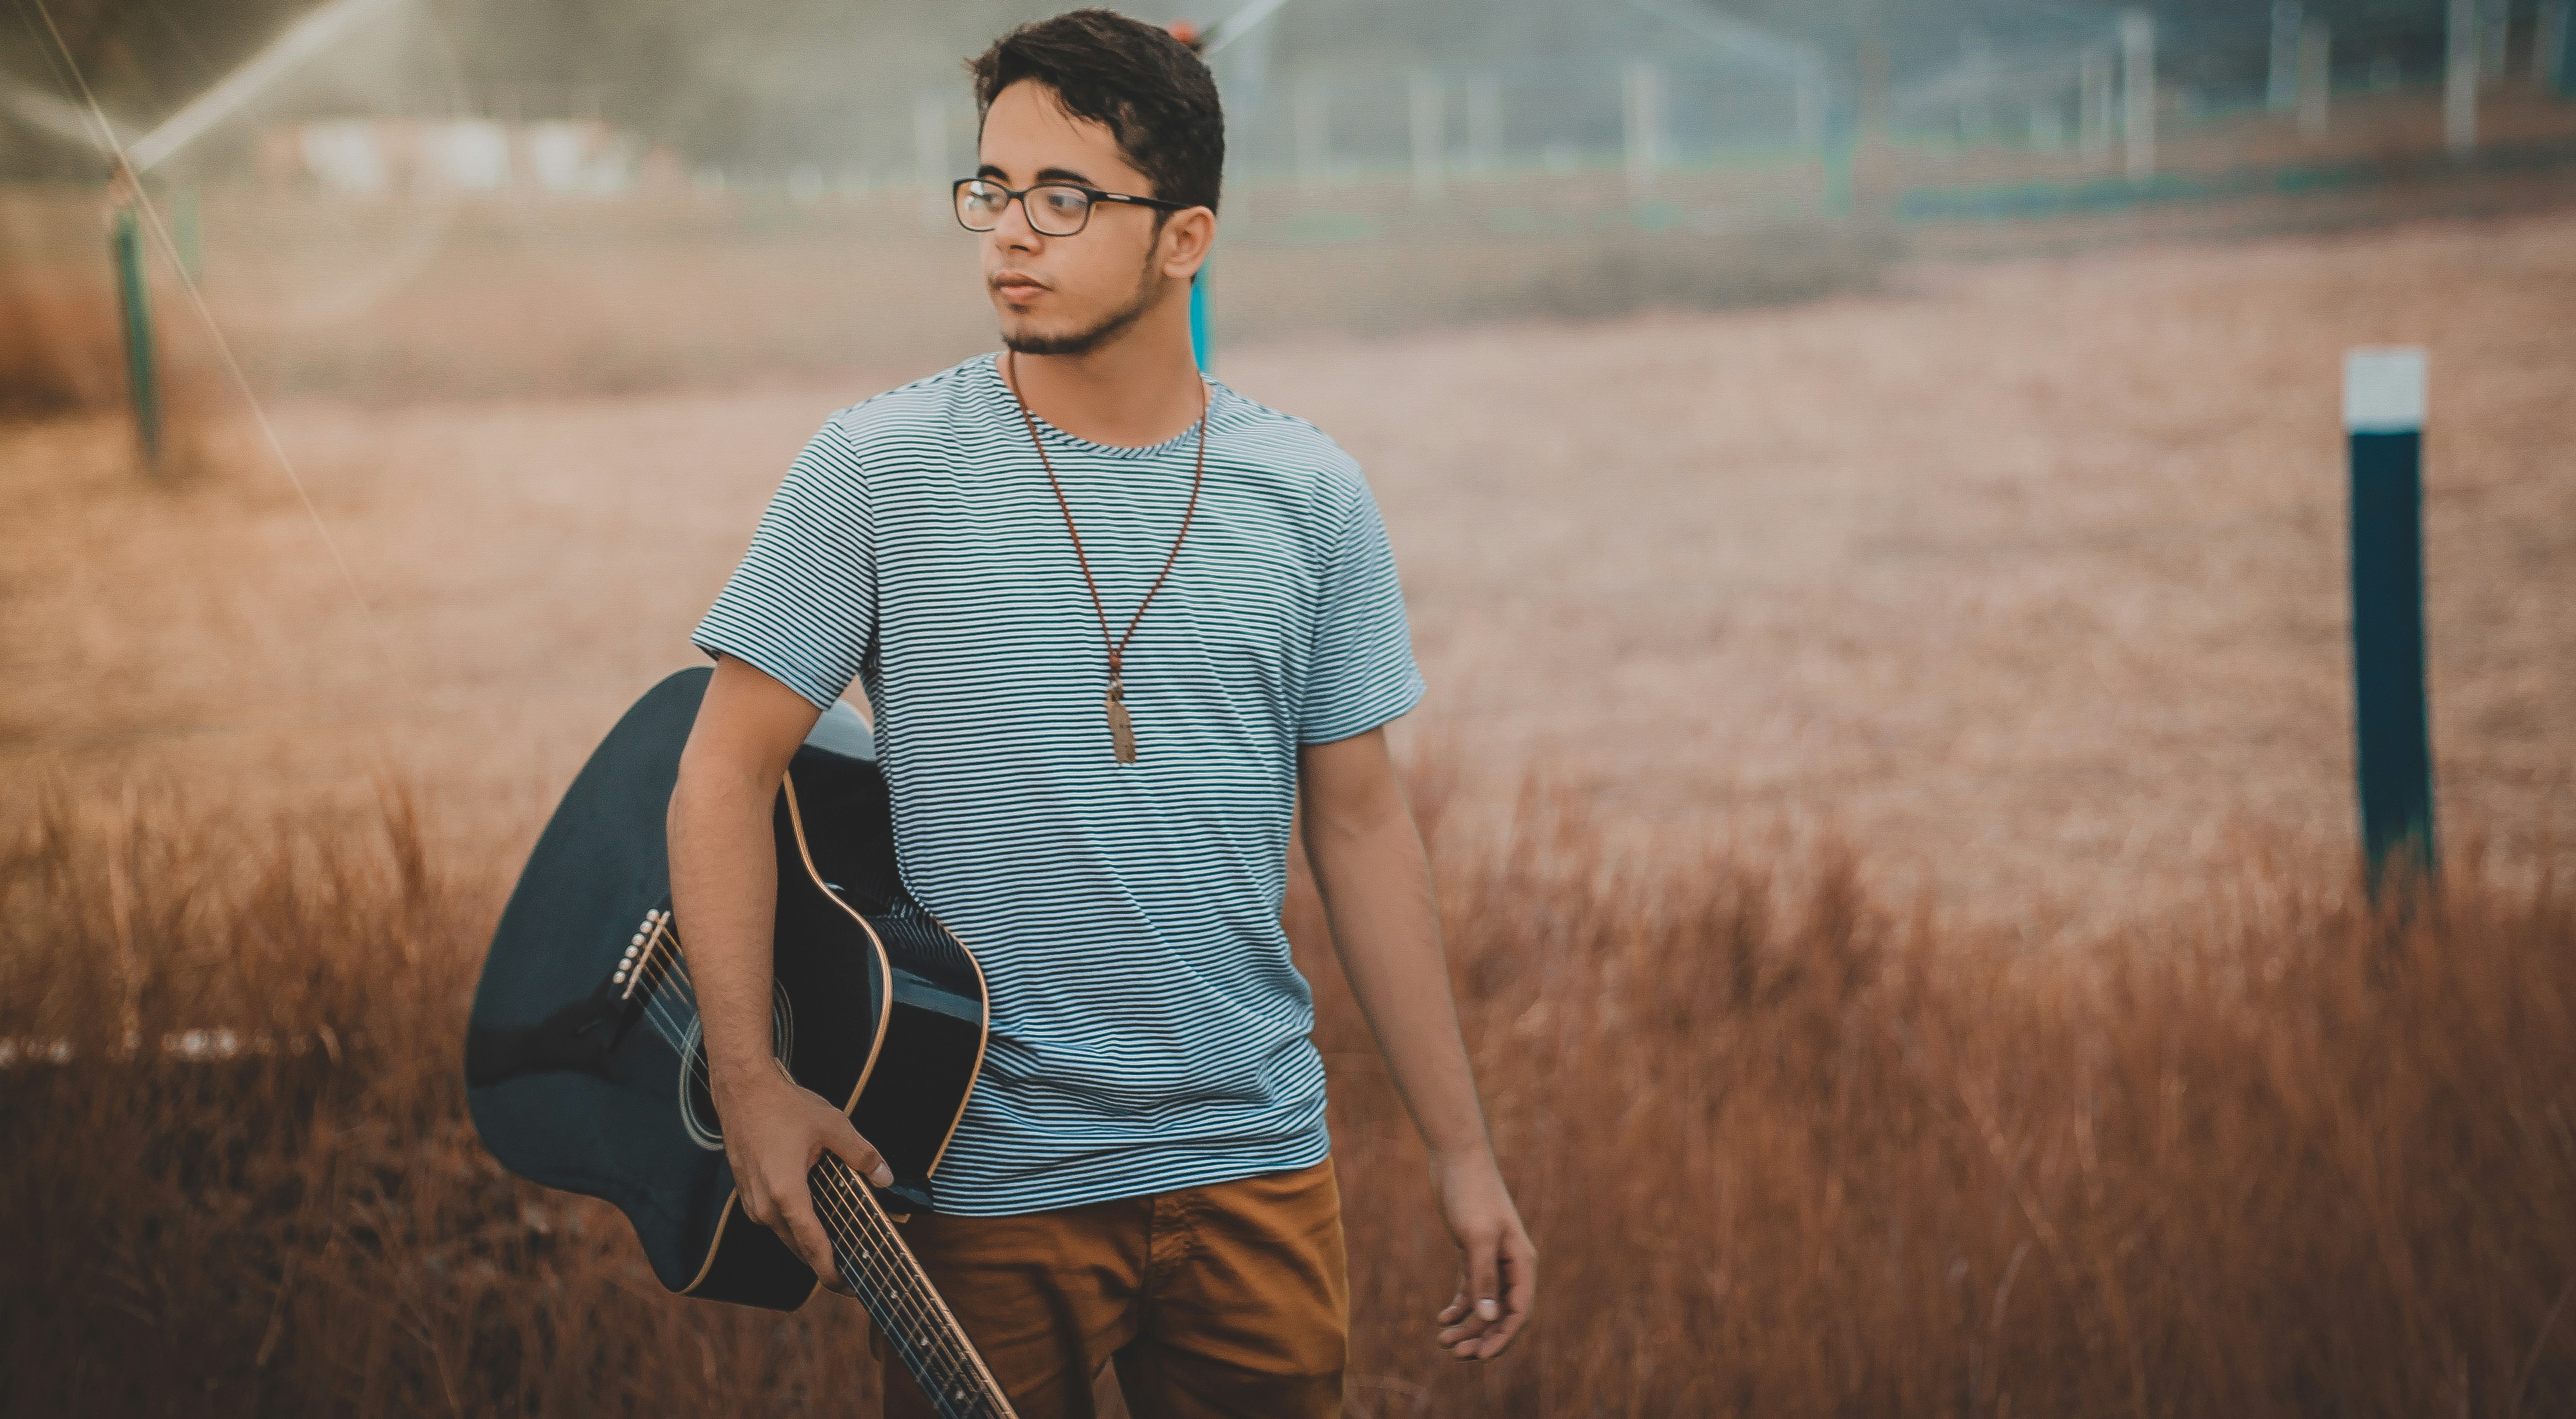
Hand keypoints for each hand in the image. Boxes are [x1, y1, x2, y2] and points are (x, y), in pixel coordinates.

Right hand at [714, 1058, 893, 1294]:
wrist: (742, 1090)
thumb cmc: (783, 1106)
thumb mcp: (833, 1126)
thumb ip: (862, 1155)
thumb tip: (885, 1178)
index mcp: (786, 1194)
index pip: (812, 1245)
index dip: (831, 1271)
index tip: (848, 1288)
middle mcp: (765, 1206)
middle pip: (799, 1247)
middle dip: (825, 1262)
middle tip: (853, 1272)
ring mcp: (753, 1202)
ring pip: (787, 1235)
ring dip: (810, 1244)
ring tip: (838, 1251)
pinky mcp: (748, 1195)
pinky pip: (776, 1222)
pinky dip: (796, 1227)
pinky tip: (816, 1222)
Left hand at [1429, 1150, 1535, 1360]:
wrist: (1457, 1159)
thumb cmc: (1471, 1194)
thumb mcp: (1476, 1237)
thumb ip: (1484, 1277)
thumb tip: (1489, 1317)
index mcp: (1521, 1262)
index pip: (1519, 1312)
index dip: (1502, 1338)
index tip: (1481, 1357)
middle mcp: (1511, 1264)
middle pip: (1502, 1313)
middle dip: (1482, 1336)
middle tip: (1455, 1353)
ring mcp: (1493, 1259)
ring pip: (1485, 1304)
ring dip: (1468, 1325)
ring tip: (1443, 1340)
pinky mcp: (1473, 1252)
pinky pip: (1471, 1289)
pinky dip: (1459, 1306)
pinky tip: (1442, 1318)